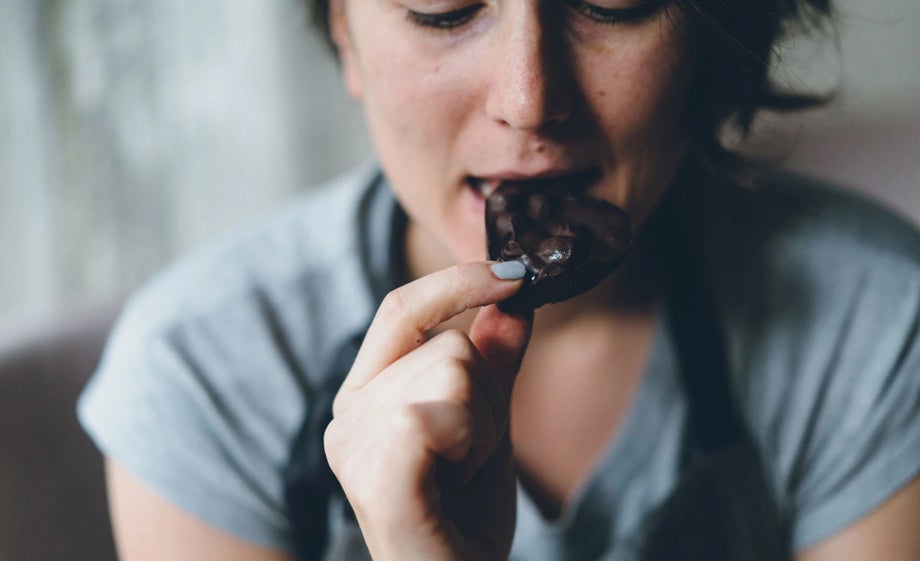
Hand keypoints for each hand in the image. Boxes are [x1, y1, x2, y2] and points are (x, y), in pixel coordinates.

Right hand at [324, 261, 532, 560]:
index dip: (457, 281)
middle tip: (470, 456)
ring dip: (484, 426)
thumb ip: (493, 361)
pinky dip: (471, 443)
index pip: (401, 309)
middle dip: (488, 398)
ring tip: (460, 474)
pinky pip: (440, 411)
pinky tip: (453, 482)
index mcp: (365, 395)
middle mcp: (347, 414)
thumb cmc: (465, 514)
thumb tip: (514, 299)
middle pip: (447, 344)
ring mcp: (355, 446)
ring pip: (454, 370)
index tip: (514, 272)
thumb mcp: (488, 422)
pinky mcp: (376, 476)